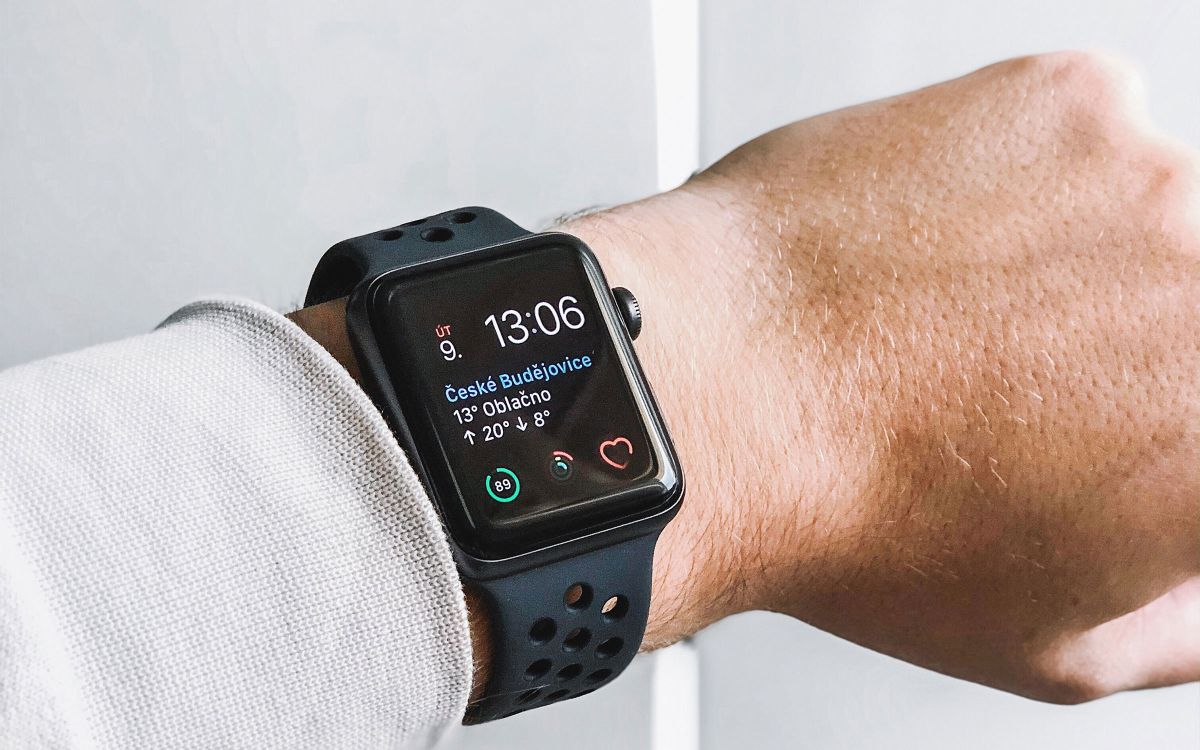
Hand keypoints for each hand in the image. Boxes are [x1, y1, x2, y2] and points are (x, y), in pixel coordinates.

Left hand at [567, 52, 1199, 702]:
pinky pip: (1079, 139)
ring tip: (945, 322)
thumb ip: (1182, 619)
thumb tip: (1199, 578)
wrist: (718, 396)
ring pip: (1147, 220)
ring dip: (1074, 263)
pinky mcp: (1068, 100)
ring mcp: (1155, 182)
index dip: (1162, 425)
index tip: (1118, 430)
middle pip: (1193, 307)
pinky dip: (1018, 186)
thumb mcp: (1053, 644)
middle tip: (1016, 385)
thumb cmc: (854, 523)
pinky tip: (928, 253)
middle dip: (1131, 348)